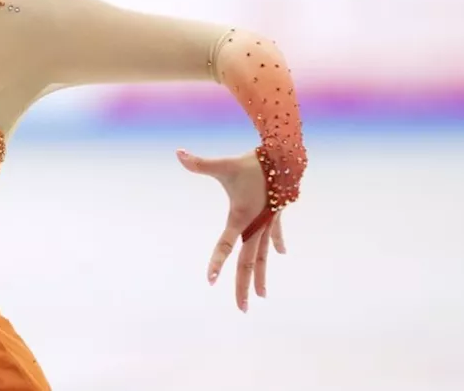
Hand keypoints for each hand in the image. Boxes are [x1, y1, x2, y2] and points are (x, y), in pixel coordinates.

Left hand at [177, 148, 286, 312]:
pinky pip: (275, 234)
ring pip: (263, 255)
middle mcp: (256, 225)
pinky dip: (277, 244)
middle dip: (243, 286)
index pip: (226, 245)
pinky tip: (281, 255)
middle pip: (248, 262)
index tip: (210, 280)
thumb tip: (178, 153)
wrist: (284, 156)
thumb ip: (200, 163)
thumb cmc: (252, 163)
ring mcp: (268, 222)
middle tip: (241, 309)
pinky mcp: (276, 213)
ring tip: (261, 296)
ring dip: (261, 275)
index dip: (217, 262)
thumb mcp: (224, 165)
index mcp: (241, 218)